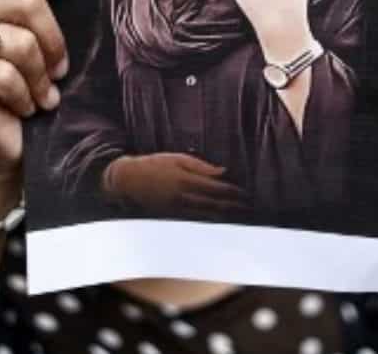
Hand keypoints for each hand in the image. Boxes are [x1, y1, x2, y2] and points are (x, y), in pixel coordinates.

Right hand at [0, 0, 71, 191]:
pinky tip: (22, 109)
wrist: (6, 149)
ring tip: (42, 96)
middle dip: (55, 43)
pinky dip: (24, 98)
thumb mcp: (51, 46)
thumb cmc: (36, 92)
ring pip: (17, 42)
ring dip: (40, 77)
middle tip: (60, 71)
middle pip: (26, 0)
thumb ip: (55, 13)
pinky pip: (3, 76)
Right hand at [104, 153, 249, 217]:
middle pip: (215, 203)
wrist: (128, 180)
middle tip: (248, 206)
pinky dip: (210, 219)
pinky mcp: (173, 215)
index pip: (216, 188)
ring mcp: (178, 208)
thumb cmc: (154, 164)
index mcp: (186, 179)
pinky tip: (219, 219)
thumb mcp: (177, 158)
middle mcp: (184, 196)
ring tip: (239, 214)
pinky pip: (196, 219)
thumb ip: (201, 166)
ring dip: (225, 214)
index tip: (245, 193)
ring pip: (207, 214)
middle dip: (233, 205)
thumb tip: (222, 171)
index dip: (233, 191)